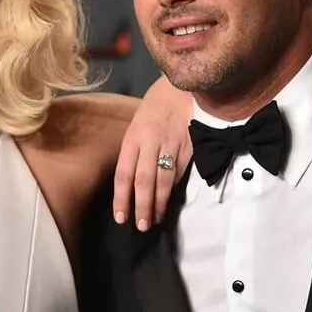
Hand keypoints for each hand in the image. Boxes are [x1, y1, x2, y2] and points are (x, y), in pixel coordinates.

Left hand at [113, 76, 192, 229]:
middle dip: (142, 206)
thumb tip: (132, 185)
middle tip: (141, 226)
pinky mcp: (190, 145)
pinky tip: (169, 200)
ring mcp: (172, 143)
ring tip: (155, 219)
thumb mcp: (138, 125)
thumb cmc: (156, 108)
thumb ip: (135, 153)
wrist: (183, 85)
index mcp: (133, 137)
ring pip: (164, 179)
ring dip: (159, 203)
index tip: (121, 217)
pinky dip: (174, 188)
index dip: (122, 198)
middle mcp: (150, 141)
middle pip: (144, 180)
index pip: (124, 173)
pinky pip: (181, 171)